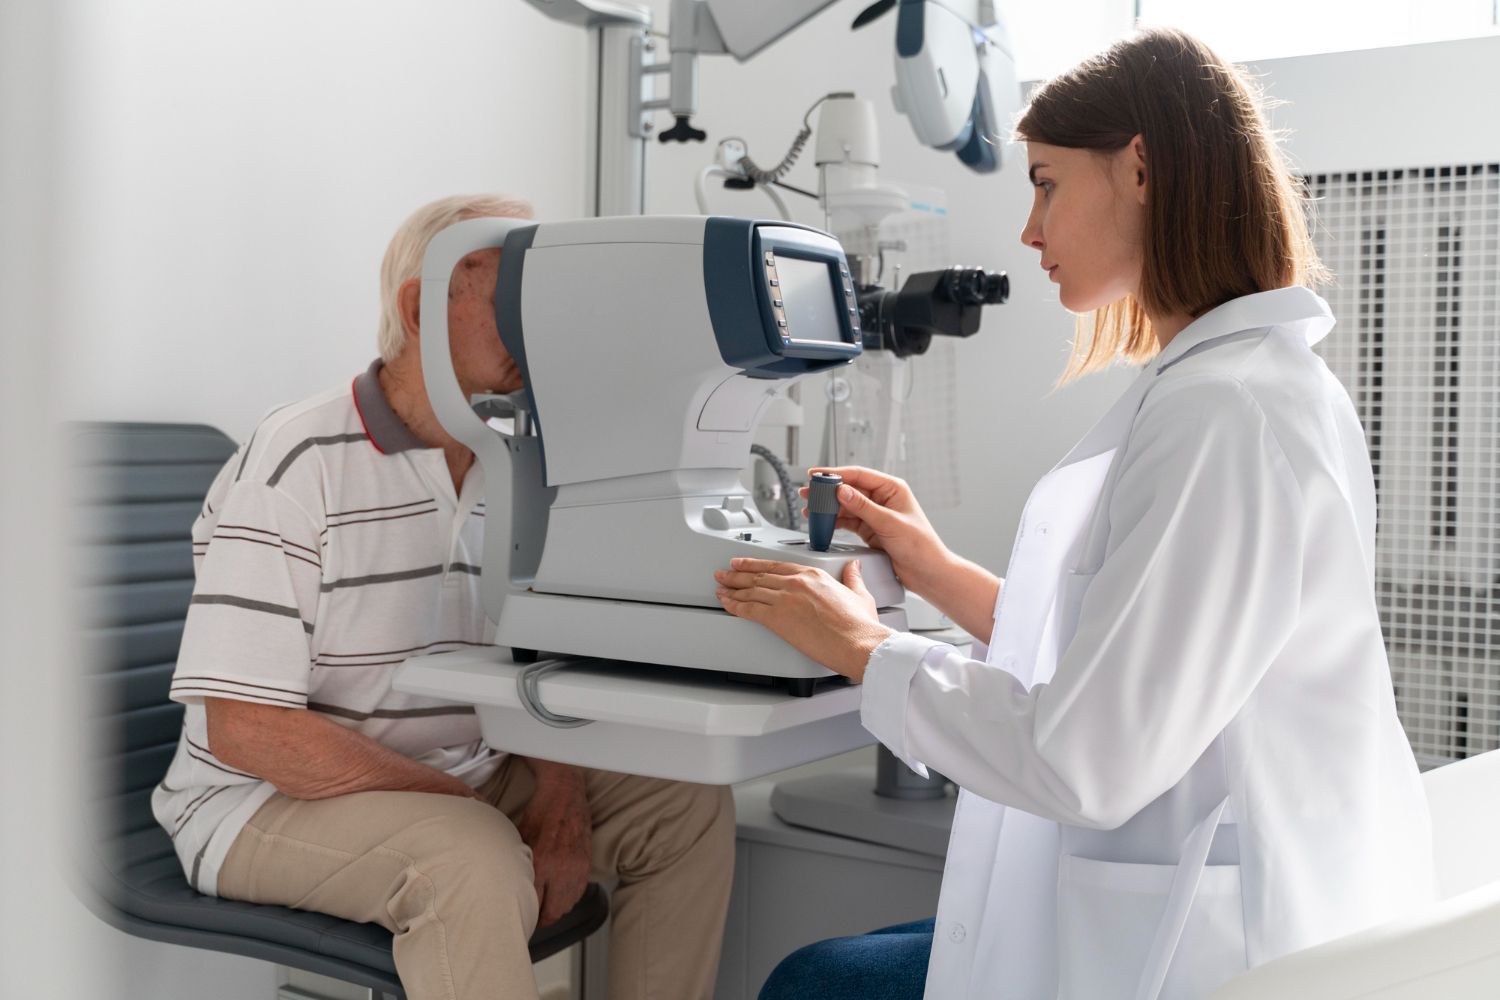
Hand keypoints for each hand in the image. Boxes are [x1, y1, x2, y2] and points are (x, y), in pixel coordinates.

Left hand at [515, 761, 592, 925]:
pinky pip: (578, 892)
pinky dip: (568, 898)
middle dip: (540, 919)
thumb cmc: (539, 813)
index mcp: (542, 861)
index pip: (534, 903)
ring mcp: (577, 867)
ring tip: (543, 909)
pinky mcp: (586, 864)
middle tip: (530, 920)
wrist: (565, 794)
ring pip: (567, 905)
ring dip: (555, 910)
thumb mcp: (520, 838)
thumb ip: (518, 865)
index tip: (519, 920)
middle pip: (553, 911)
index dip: (525, 916)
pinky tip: (558, 895)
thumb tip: (509, 888)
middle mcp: (562, 868)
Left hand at [715, 557, 893, 680]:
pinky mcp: (777, 618)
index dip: (756, 564)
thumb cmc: (858, 625)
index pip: (776, 566)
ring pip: (750, 590)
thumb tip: (854, 568)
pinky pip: (749, 609)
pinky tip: (726, 605)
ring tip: (720, 587)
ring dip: (731, 589)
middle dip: (737, 575)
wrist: (856, 642)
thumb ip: (852, 578)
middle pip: (759, 576)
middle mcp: (796, 583)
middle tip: (724, 573)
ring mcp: (785, 599)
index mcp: (813, 575)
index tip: (744, 563)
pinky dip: (734, 606)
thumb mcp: (859, 594)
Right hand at [801, 466, 947, 596]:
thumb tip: (843, 491)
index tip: (817, 474)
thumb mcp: (890, 523)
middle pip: (849, 489)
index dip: (836, 474)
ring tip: (811, 509)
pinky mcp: (870, 529)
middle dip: (828, 491)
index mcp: (892, 488)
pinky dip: (835, 522)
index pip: (859, 475)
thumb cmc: (921, 546)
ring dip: (829, 508)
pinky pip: (848, 521)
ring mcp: (875, 514)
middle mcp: (882, 499)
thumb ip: (864, 507)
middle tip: (808, 492)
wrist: (928, 573)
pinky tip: (823, 522)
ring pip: (846, 506)